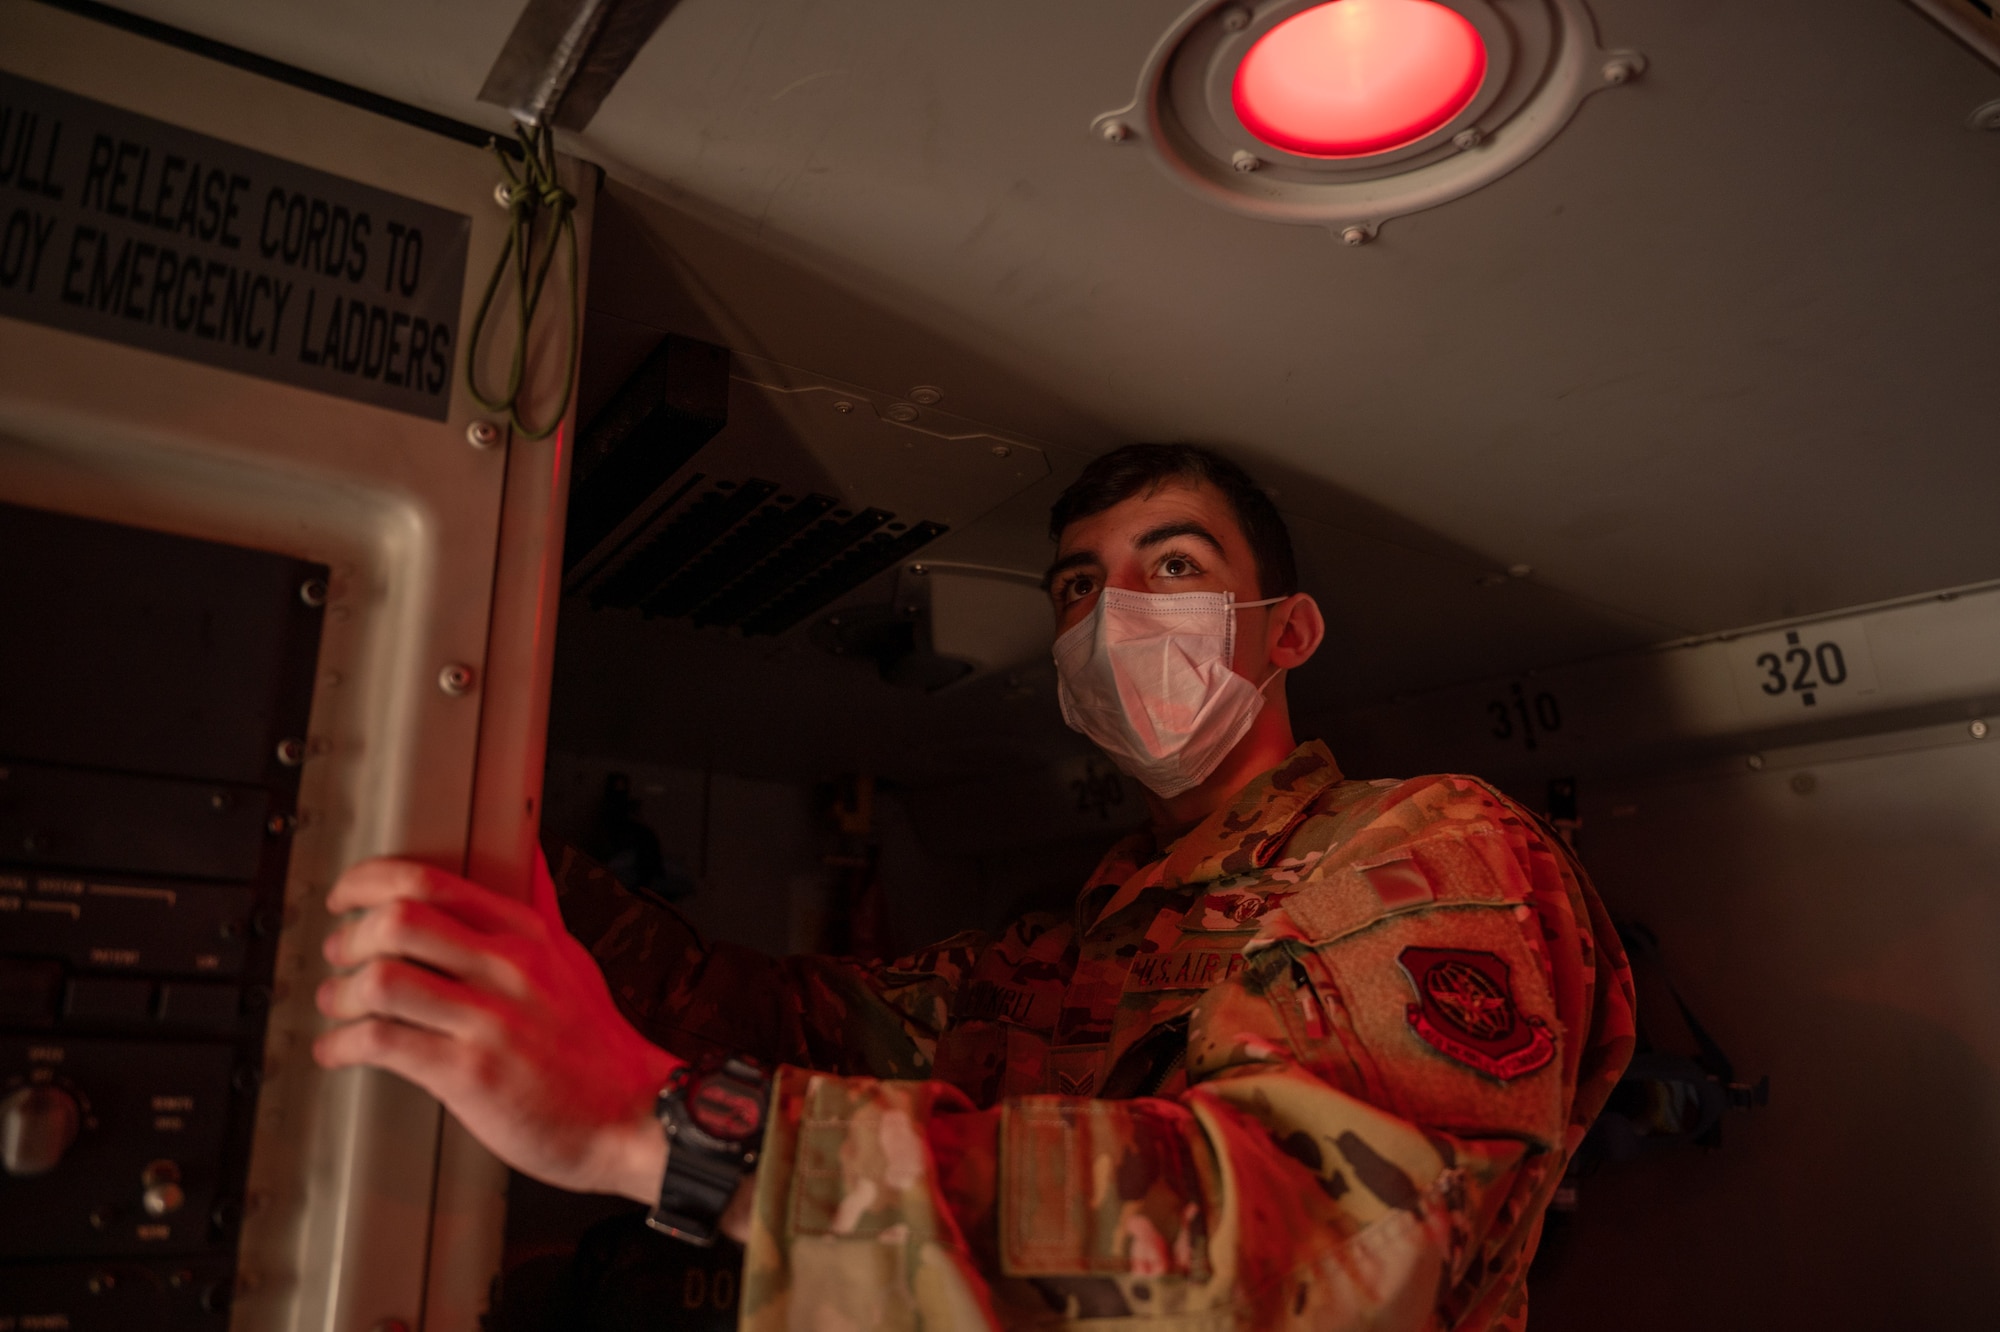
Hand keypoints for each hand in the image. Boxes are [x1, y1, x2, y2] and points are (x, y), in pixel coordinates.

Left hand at [313, 852, 681, 1201]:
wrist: (629, 1114)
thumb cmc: (595, 1044)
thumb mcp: (572, 958)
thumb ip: (540, 906)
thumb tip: (526, 854)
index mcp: (525, 934)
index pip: (431, 881)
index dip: (370, 882)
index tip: (348, 897)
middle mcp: (507, 968)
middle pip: (397, 920)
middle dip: (350, 939)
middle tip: (340, 957)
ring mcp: (489, 1020)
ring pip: (383, 979)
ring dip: (342, 994)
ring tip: (339, 1007)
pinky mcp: (470, 1073)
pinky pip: (384, 1043)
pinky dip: (344, 1045)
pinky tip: (341, 1051)